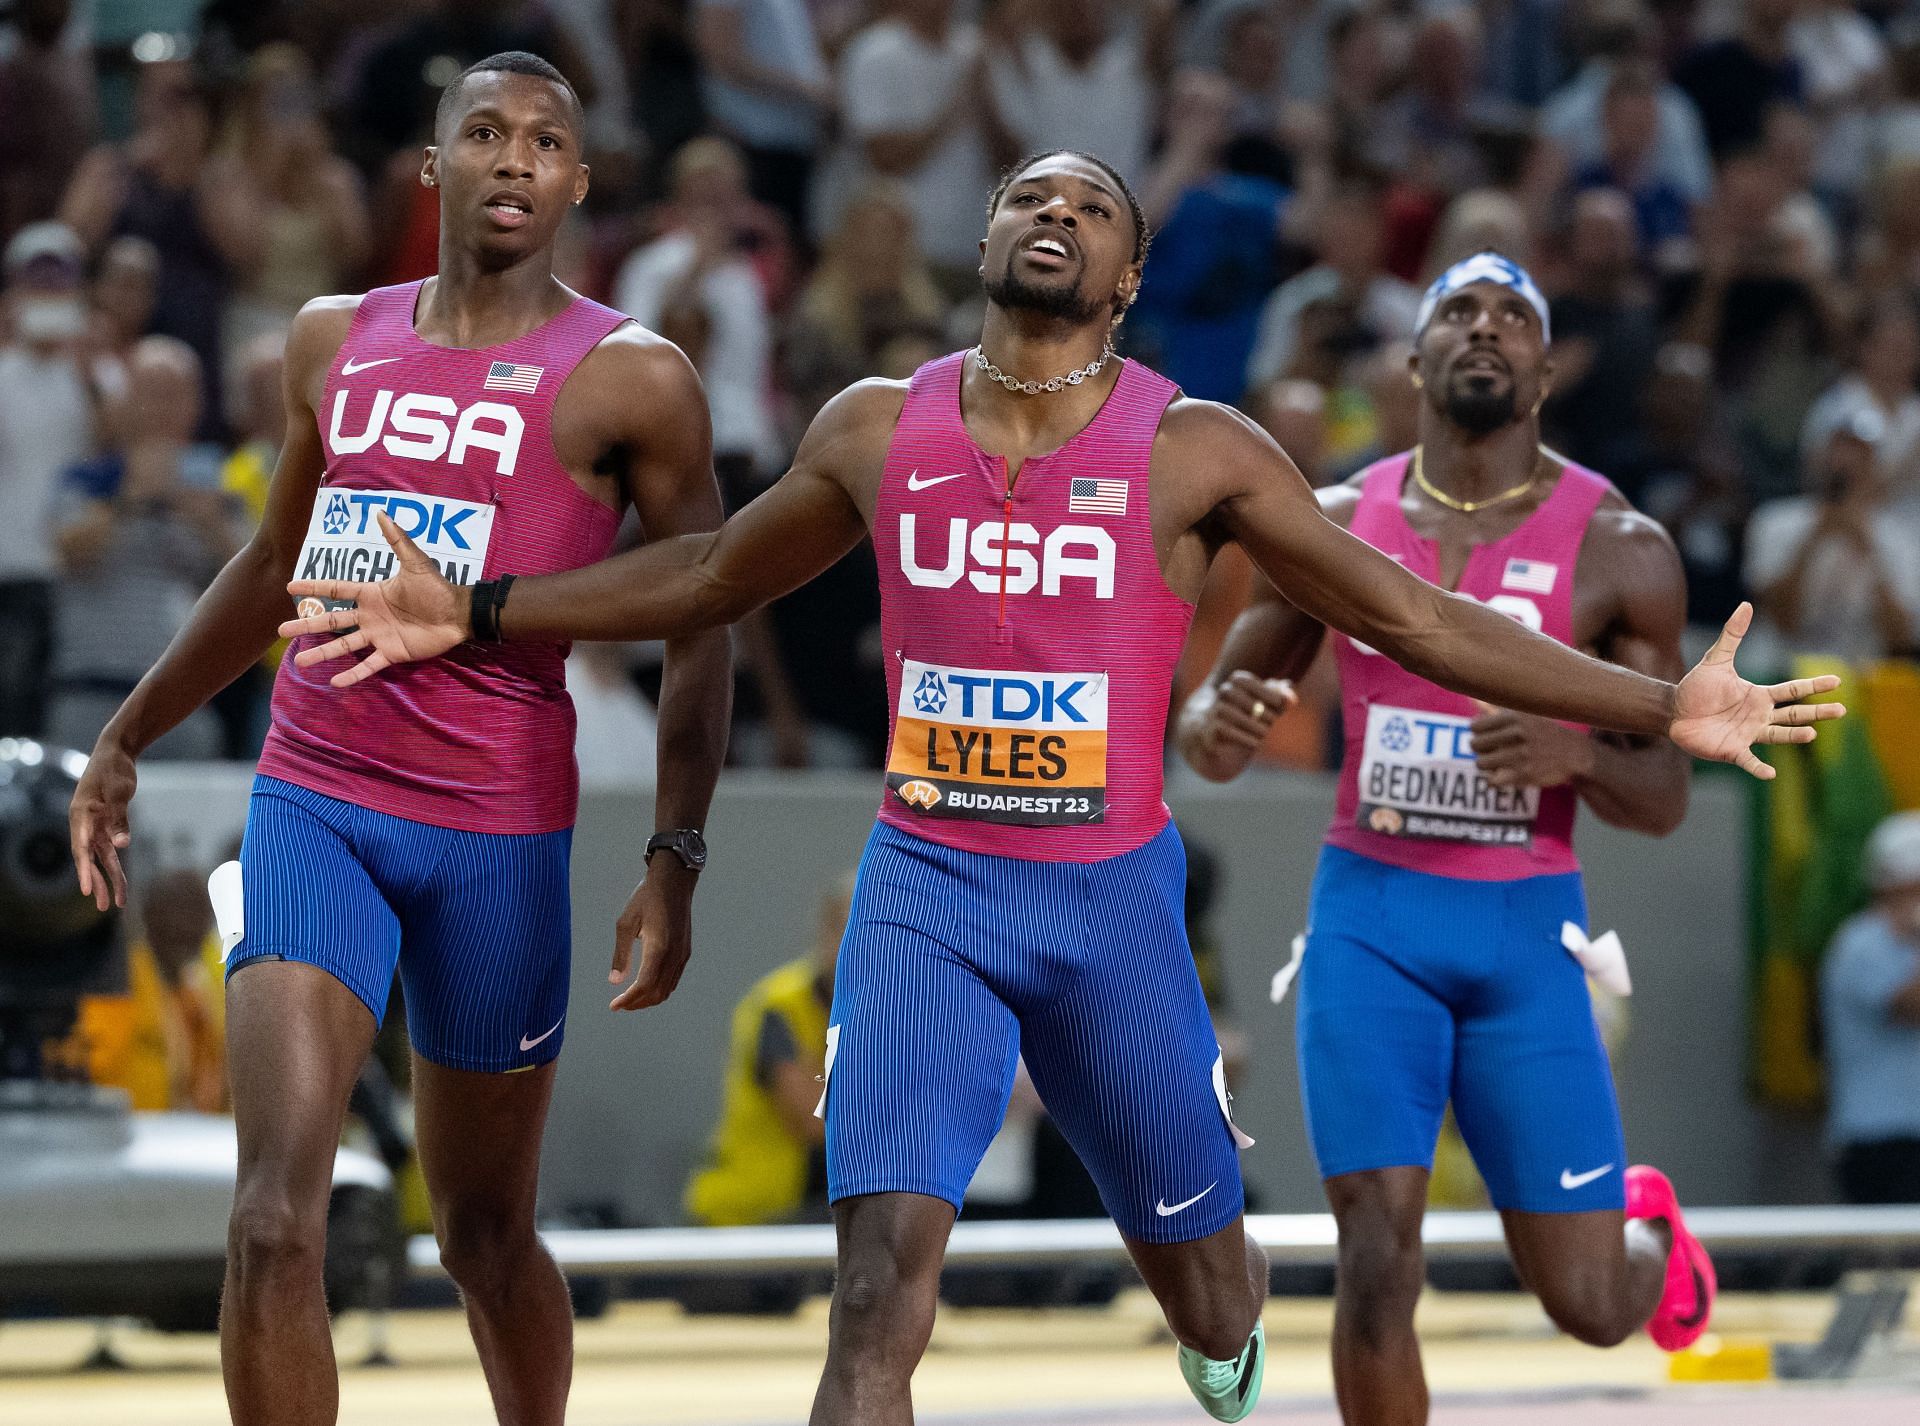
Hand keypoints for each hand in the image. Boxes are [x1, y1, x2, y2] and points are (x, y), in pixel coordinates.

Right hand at [69, 736, 137, 910]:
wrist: (115, 754)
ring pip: (101, 858)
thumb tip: (121, 845)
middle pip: (91, 859)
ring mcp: (95, 825)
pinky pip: (110, 849)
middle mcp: (84, 824)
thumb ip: (119, 819)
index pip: (82, 849)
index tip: (87, 890)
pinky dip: (114, 864)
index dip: (84, 871)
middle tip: (107, 906)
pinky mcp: (106, 824)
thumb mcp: (119, 793)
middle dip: (99, 883)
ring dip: (109, 879)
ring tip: (116, 903)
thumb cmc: (114, 770)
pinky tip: (118, 880)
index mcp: (82, 816)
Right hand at [277, 512, 466, 686]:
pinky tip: (335, 682)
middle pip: (331, 621)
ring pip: (344, 646)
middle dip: (307, 625)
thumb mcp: (415, 561)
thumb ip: (396, 539)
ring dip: (322, 654)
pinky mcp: (391, 653)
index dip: (314, 588)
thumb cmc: (437, 587)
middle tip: (281, 630)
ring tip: (300, 662)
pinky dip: (353, 674)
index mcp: (371, 593)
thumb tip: (380, 511)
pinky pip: (369, 665)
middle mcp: (369, 615)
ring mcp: (379, 635)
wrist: (458, 614)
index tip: (289, 587)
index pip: (336, 590)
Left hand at [609, 858, 696, 1009]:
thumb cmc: (646, 899)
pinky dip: (659, 989)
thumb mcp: (625, 924)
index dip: (628, 1000)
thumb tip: (614, 982)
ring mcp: (682, 954)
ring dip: (649, 999)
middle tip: (619, 1004)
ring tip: (631, 998)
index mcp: (658, 948)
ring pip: (667, 989)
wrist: (674, 882)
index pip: (643, 986)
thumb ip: (621, 955)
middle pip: (657, 993)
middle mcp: (674, 955)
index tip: (613, 1006)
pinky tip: (646, 984)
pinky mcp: (685, 951)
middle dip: (637, 1004)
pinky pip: (673, 979)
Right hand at [1189, 671, 1296, 777]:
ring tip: (1264, 733)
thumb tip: (1292, 699)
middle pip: (1243, 698)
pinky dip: (1245, 738)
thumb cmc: (1248, 717)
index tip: (1280, 703)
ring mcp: (1214, 711)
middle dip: (1262, 711)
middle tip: (1273, 721)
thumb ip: (1281, 700)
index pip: (1246, 681)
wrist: (1217, 737)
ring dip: (1255, 727)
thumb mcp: (1267, 707)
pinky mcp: (1209, 729)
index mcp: (1236, 682)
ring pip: (1237, 717)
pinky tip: (1255, 743)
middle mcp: (1222, 693)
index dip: (1264, 691)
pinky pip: (1228, 731)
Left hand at [1469, 702, 1593, 788]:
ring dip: (1487, 766)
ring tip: (1498, 764)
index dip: (1479, 734)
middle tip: (1494, 751)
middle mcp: (1518, 733)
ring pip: (1481, 764)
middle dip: (1482, 750)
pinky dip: (1494, 780)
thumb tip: (1472, 698)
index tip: (1490, 737)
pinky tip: (1503, 775)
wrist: (1574, 754)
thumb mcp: (1525, 715)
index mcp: (1515, 717)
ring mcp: (1521, 754)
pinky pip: (1492, 781)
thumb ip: (1497, 709)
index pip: (1475, 727)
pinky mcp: (1525, 774)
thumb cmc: (1543, 733)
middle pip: (1475, 745)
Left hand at [1668, 603, 1845, 777]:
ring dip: (1794, 736)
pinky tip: (1771, 774)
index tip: (1836, 681)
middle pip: (1794, 714)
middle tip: (1842, 710)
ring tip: (1812, 734)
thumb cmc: (1696, 687)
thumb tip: (1746, 605)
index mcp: (1759, 695)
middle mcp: (1759, 716)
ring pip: (1778, 735)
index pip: (1792, 690)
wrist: (1673, 710)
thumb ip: (1732, 635)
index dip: (1813, 686)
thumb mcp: (1716, 659)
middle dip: (1817, 712)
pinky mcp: (1732, 750)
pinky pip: (1749, 761)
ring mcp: (1748, 734)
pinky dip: (1759, 767)